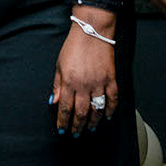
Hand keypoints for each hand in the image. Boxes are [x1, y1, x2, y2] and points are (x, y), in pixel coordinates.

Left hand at [51, 6, 117, 133]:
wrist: (91, 32)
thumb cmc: (73, 47)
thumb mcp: (59, 66)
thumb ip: (57, 85)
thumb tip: (53, 102)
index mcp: (69, 82)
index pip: (65, 108)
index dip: (63, 122)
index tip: (62, 130)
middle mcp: (84, 85)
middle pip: (81, 112)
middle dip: (77, 126)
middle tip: (76, 133)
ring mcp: (99, 82)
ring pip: (97, 109)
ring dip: (93, 122)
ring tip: (90, 128)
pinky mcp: (111, 78)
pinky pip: (112, 98)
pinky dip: (110, 110)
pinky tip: (107, 117)